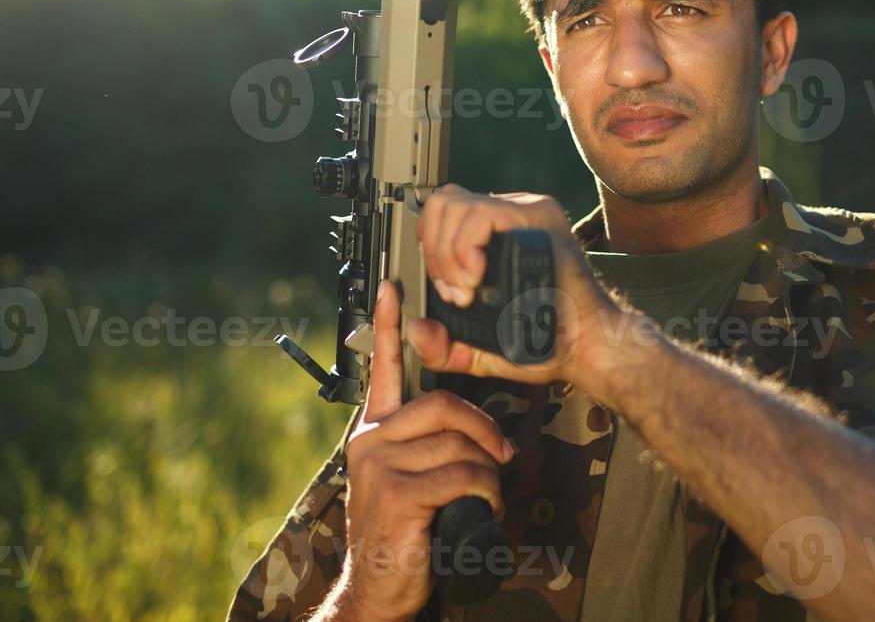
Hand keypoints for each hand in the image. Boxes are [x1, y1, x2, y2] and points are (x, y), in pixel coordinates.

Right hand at [336, 282, 513, 621]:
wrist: (379, 588)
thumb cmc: (405, 532)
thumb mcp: (412, 479)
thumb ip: (431, 445)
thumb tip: (480, 428)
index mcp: (375, 430)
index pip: (384, 369)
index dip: (392, 326)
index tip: (394, 288)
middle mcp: (371, 439)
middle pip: (444, 403)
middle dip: (484, 429)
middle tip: (503, 455)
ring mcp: (379, 465)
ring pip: (458, 442)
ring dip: (488, 471)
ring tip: (486, 494)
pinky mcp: (395, 493)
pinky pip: (462, 474)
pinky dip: (485, 492)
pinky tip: (481, 509)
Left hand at [406, 184, 626, 392]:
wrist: (587, 348)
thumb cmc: (546, 344)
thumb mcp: (481, 349)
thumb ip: (445, 347)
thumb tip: (415, 330)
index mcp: (498, 236)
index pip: (444, 212)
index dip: (431, 249)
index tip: (446, 289)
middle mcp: (511, 217)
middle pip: (443, 202)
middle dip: (434, 253)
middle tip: (455, 291)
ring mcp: (526, 212)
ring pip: (455, 205)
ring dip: (448, 254)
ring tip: (467, 288)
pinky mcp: (539, 217)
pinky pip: (482, 214)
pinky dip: (466, 248)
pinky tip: (476, 277)